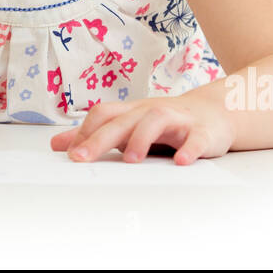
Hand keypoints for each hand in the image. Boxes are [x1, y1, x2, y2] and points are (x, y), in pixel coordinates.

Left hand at [49, 94, 234, 164]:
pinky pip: (196, 138)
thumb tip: (58, 145)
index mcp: (132, 111)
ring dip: (141, 138)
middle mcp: (151, 111)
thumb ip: (95, 135)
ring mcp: (178, 120)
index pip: (103, 114)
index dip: (85, 131)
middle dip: (101, 138)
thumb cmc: (165, 123)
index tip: (70, 155)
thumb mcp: (129, 125)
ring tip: (130, 160)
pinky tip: (181, 161)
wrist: (214, 113)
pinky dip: (189, 149)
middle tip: (82, 159)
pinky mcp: (202, 132)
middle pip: (124, 119)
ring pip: (157, 120)